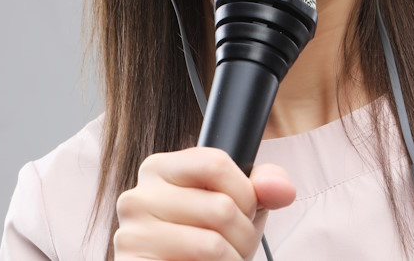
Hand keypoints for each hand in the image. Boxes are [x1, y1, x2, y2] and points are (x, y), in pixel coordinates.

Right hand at [114, 147, 295, 259]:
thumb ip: (263, 186)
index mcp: (160, 169)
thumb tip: (281, 188)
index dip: (245, 192)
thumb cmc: (207, 239)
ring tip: (223, 260)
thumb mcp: (239, 205)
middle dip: (244, 234)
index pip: (215, 163)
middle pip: (220, 207)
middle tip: (236, 246)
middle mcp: (138, 197)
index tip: (246, 210)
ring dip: (232, 259)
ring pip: (211, 244)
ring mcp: (131, 235)